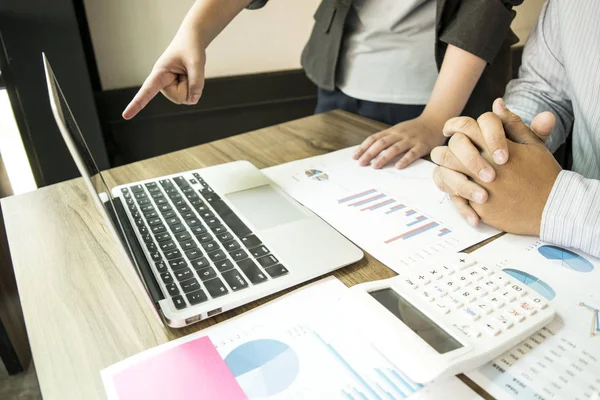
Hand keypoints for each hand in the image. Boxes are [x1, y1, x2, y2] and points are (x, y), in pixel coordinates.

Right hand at [122, 26, 206, 119]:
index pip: (147, 91)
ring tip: (188, 70)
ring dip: (192, 85)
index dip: (137, 104)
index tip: (125, 116)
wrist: (192, 41)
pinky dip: (196, 87)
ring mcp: (170, 88)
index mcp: (159, 73)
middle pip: (179, 98)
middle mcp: (162, 83)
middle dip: (188, 86)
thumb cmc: (190, 48)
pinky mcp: (178, 89)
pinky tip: (190, 75)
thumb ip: (196, 82)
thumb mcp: (196, 62)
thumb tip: (193, 100)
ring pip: (186, 98)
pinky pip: (191, 97)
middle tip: (187, 69)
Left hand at [353, 116, 445, 168]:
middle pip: (381, 143)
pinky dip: (405, 160)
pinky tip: (398, 166)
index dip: (363, 147)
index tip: (354, 157)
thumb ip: (387, 139)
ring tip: (375, 166)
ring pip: (394, 148)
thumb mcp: (399, 131)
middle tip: (361, 163)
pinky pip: (412, 153)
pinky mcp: (422, 146)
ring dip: (383, 157)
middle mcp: (399, 134)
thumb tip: (370, 151)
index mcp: (392, 131)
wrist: (435, 120)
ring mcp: (410, 140)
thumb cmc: (415, 129)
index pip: (374, 138)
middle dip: (369, 153)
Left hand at [431, 105, 561, 235]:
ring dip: (443, 170)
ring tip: (445, 169)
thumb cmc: (543, 174)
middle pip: (450, 151)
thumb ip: (512, 124)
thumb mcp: (532, 145)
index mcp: (496, 147)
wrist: (553, 207)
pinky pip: (455, 198)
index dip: (454, 125)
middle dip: (444, 150)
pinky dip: (451, 192)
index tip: (450, 129)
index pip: (465, 127)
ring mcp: (481, 187)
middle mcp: (485, 166)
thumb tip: (496, 104)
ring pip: (447, 174)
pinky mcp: (479, 207)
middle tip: (443, 152)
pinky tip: (452, 188)